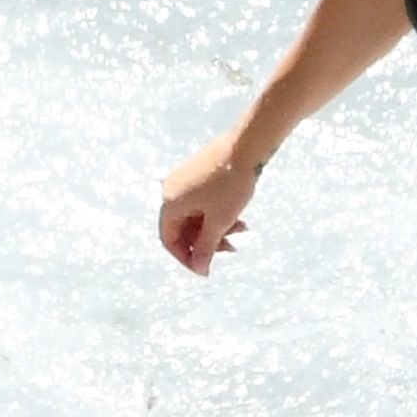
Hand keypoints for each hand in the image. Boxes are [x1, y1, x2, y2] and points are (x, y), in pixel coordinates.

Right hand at [159, 131, 259, 276]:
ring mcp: (184, 181)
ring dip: (216, 229)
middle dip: (206, 242)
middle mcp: (171, 191)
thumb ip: (205, 247)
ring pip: (196, 216)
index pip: (169, 240)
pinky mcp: (198, 174)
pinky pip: (202, 203)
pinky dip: (218, 214)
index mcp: (170, 204)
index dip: (186, 259)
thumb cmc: (230, 185)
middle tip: (231, 248)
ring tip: (241, 231)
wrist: (246, 146)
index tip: (206, 270)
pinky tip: (240, 218)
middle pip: (184, 229)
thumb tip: (199, 269)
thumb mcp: (219, 222)